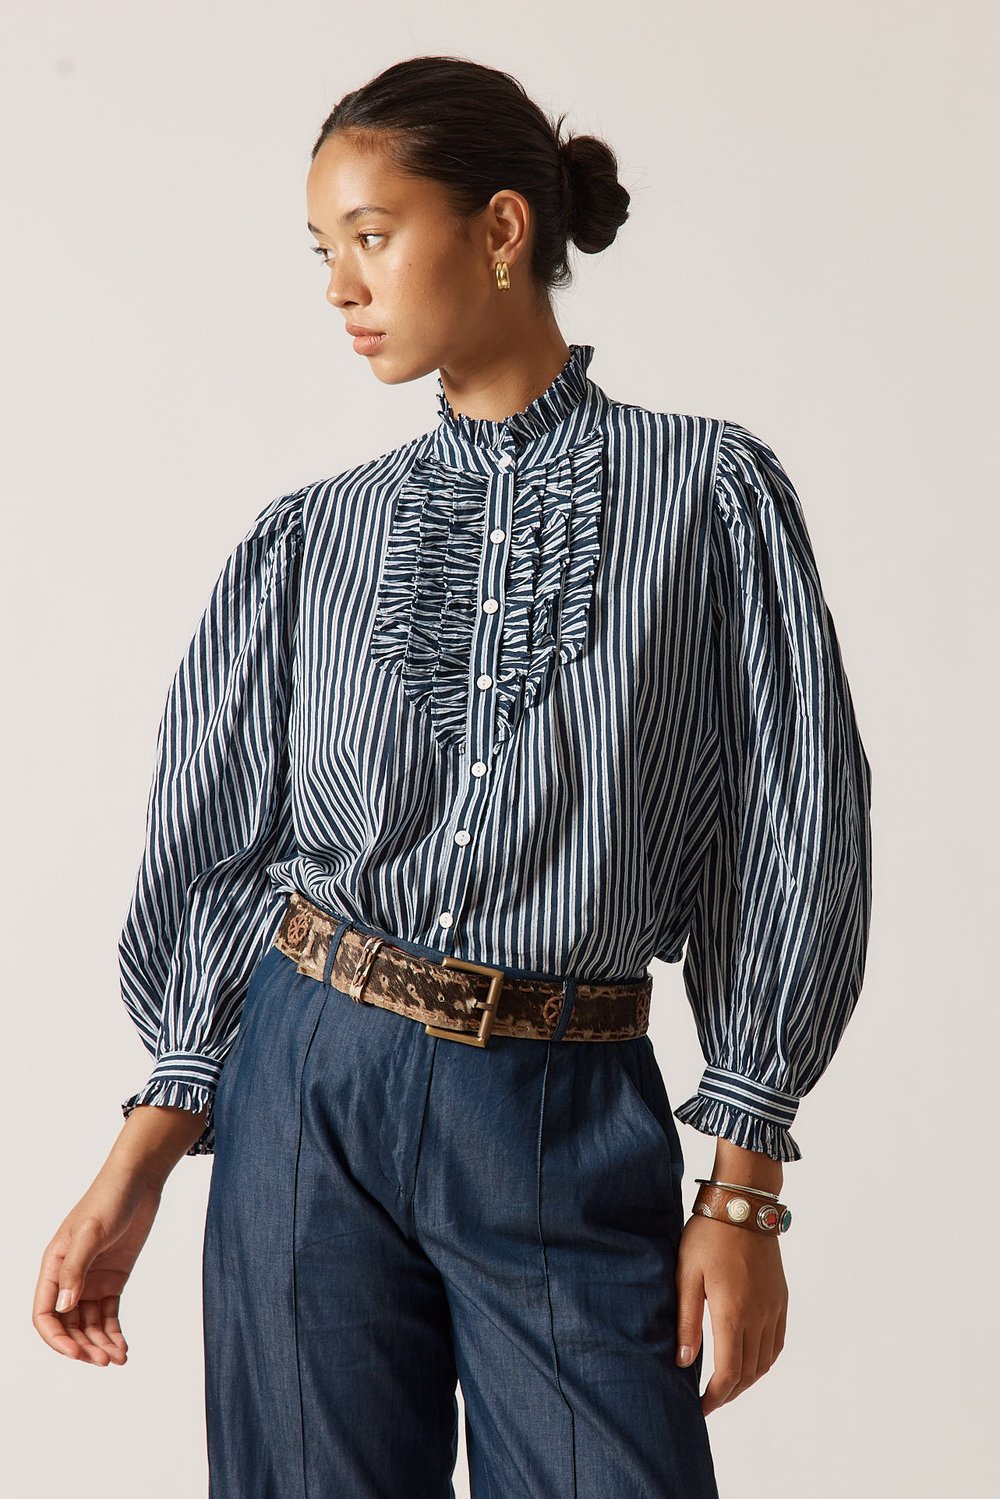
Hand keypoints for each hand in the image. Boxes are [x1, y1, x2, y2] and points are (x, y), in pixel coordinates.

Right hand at [32, 1161, 164, 1365]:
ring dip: (100, 1343)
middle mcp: (69, 1277)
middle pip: (69, 1325)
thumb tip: (64, 1307)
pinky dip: (114, 1332)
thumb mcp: (91, 1232)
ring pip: (90, 1324)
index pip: (44, 1314)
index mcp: (54, 1266)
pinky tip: (123, 1347)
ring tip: (119, 1358)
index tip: (78, 1353)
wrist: (139, 1180)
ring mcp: (92, 1280)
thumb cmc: (109, 1198)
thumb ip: (76, 1268)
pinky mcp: (113, 1279)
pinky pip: (109, 1314)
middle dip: (84, 1346)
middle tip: (104, 1361)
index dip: (58, 1338)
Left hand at [674, 1212, 787, 1415]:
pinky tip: (751, 1361)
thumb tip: (683, 1362)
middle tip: (709, 1401)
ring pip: (766, 1361)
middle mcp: (758, 1316)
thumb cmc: (707, 1235)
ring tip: (727, 1386)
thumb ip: (687, 1320)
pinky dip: (765, 1360)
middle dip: (729, 1393)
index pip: (729, 1373)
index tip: (700, 1408)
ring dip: (748, 1380)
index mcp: (732, 1313)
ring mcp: (773, 1308)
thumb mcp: (687, 1274)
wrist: (743, 1204)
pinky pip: (778, 1342)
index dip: (716, 1397)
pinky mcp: (781, 1298)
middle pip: (749, 1373)